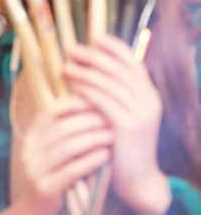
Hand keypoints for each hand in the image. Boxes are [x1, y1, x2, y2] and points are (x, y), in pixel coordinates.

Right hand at [19, 94, 111, 214]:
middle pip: (60, 128)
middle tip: (110, 118)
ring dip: (92, 140)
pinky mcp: (45, 188)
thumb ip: (65, 130)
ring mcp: (34, 170)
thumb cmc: (55, 174)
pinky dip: (90, 161)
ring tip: (111, 135)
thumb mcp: (53, 150)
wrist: (39, 211)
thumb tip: (89, 100)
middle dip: (87, 121)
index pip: (50, 112)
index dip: (73, 104)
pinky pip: (71, 170)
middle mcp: (28, 150)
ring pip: (66, 148)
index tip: (96, 100)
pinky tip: (105, 155)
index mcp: (31, 136)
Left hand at [64, 35, 170, 214]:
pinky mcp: (127, 126)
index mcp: (150, 94)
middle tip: (71, 49)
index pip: (133, 62)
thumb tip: (91, 67)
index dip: (114, 47)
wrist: (136, 177)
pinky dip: (85, 90)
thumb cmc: (123, 142)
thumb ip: (115, 92)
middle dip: (92, 56)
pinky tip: (71, 85)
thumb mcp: (124, 113)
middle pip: (117, 69)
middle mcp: (149, 100)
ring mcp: (140, 113)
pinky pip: (102, 101)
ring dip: (83, 72)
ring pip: (107, 83)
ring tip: (64, 66)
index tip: (95, 37)